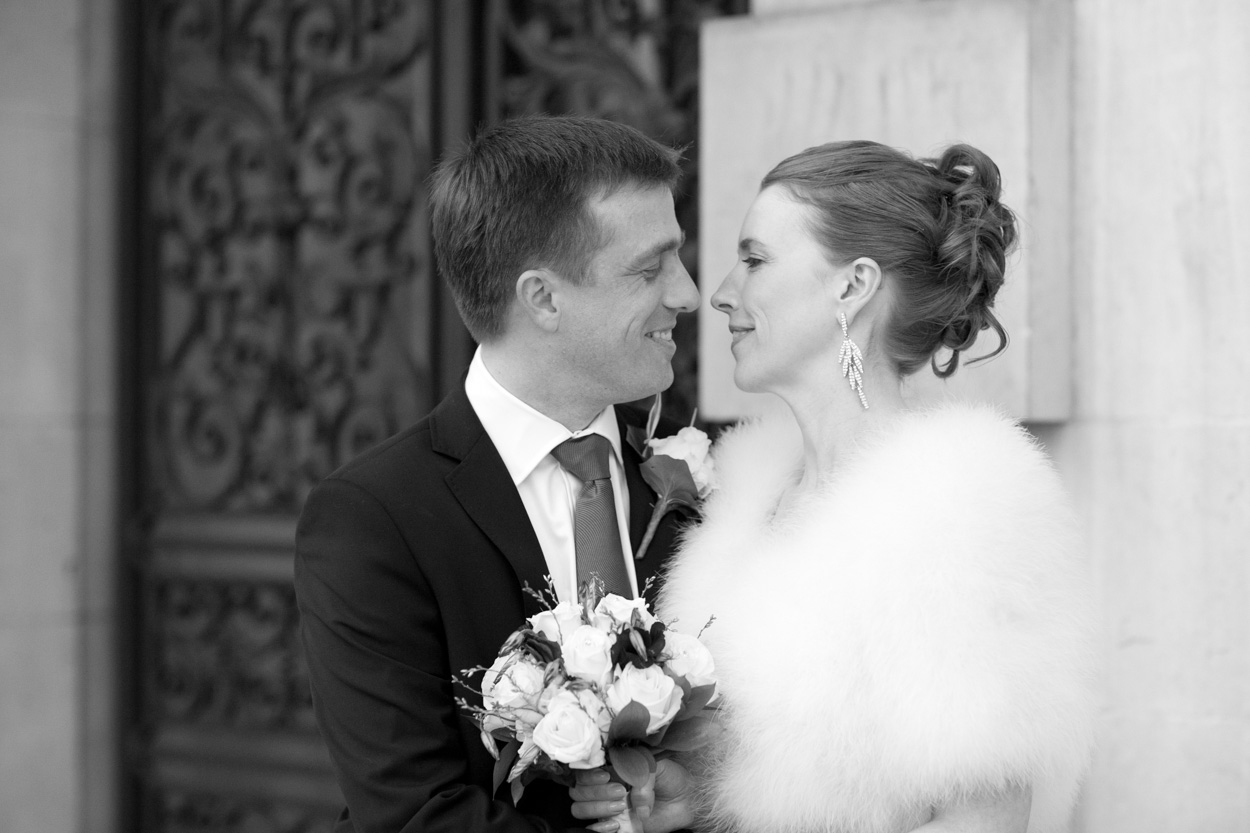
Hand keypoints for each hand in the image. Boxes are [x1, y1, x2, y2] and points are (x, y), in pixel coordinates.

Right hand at [569, 759, 695, 832]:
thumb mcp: (657, 766)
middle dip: (597, 792)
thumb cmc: (669, 778)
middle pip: (578, 790)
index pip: (583, 768)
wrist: (684, 800)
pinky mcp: (611, 824)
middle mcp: (602, 785)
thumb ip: (642, 777)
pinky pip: (590, 828)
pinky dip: (598, 828)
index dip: (589, 774)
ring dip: (597, 808)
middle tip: (621, 793)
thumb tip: (633, 803)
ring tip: (622, 807)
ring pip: (579, 808)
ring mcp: (605, 806)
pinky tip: (615, 824)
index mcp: (609, 766)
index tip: (606, 777)